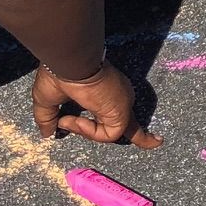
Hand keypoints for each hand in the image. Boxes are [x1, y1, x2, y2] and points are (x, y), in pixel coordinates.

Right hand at [32, 63, 161, 147]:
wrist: (70, 63)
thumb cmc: (59, 76)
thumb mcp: (48, 100)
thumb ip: (48, 118)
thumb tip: (47, 134)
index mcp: (105, 92)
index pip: (119, 110)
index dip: (131, 123)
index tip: (151, 135)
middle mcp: (118, 98)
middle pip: (131, 123)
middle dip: (142, 137)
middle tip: (158, 141)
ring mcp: (122, 105)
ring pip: (113, 132)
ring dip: (86, 131)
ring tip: (67, 119)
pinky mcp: (121, 113)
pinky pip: (109, 135)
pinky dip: (89, 132)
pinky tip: (75, 119)